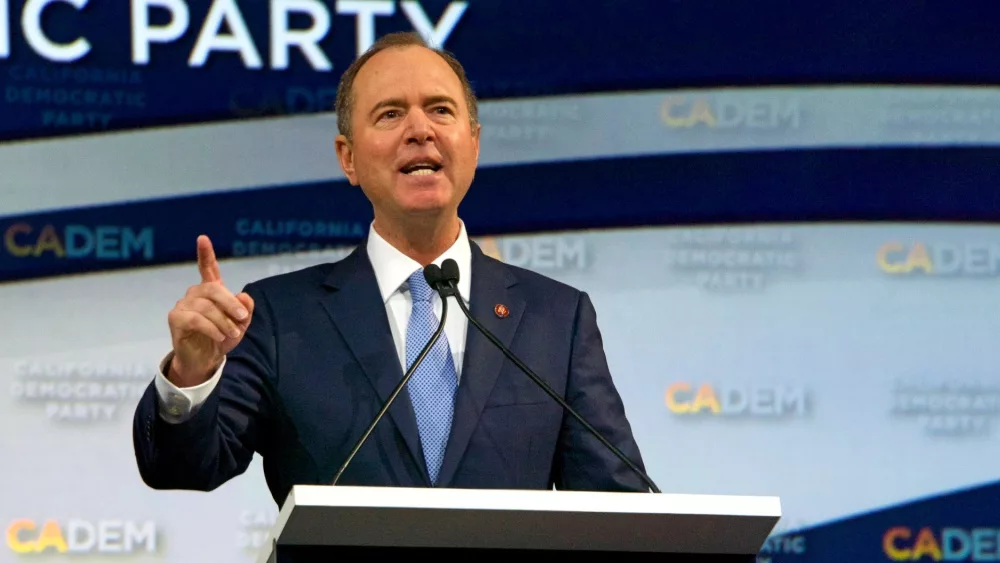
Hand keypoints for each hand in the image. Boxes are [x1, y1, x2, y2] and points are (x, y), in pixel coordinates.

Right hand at [166, 235, 253, 386]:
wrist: (206, 361)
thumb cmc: (222, 339)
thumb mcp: (240, 326)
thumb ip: (245, 311)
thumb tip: (244, 296)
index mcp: (211, 291)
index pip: (207, 268)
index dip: (205, 253)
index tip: (202, 238)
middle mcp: (195, 294)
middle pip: (213, 289)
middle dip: (231, 304)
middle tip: (242, 318)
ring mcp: (183, 305)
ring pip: (206, 307)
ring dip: (223, 322)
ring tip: (231, 334)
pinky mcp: (175, 319)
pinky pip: (195, 319)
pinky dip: (211, 328)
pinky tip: (219, 337)